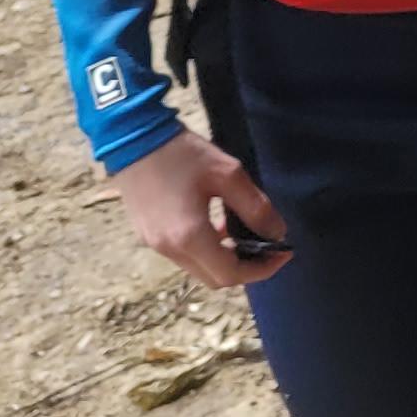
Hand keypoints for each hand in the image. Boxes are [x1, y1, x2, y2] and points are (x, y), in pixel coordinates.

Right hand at [109, 130, 289, 289]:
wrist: (134, 137)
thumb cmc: (183, 154)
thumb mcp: (229, 174)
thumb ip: (256, 208)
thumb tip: (277, 234)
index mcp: (189, 236)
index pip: (230, 274)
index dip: (261, 270)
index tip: (283, 253)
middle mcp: (169, 249)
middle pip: (214, 278)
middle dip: (245, 268)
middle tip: (268, 248)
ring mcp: (154, 243)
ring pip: (198, 268)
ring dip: (225, 259)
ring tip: (244, 233)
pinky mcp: (147, 234)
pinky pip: (183, 255)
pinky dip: (206, 250)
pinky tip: (217, 225)